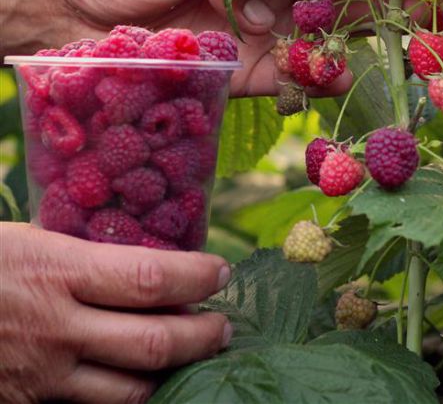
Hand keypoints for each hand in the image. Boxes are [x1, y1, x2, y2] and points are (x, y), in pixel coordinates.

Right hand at [0, 222, 231, 403]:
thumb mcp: (30, 241)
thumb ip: (83, 256)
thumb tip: (138, 261)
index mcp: (60, 272)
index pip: (150, 278)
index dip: (196, 277)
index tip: (221, 272)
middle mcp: (59, 328)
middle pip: (153, 340)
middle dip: (202, 335)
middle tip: (226, 326)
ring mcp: (43, 375)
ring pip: (130, 390)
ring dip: (175, 372)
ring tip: (200, 355)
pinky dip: (129, 397)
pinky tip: (146, 382)